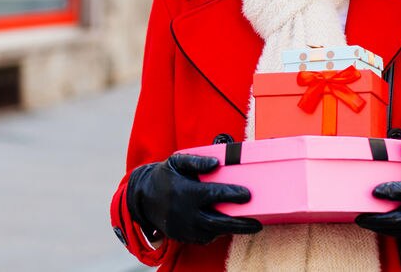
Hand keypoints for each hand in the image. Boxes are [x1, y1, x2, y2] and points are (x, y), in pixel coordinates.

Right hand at [126, 153, 261, 244]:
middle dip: (240, 224)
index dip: (232, 194)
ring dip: (229, 230)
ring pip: (212, 233)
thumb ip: (196, 161)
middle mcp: (185, 212)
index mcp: (185, 191)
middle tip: (257, 224)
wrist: (143, 198)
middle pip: (218, 222)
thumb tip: (216, 163)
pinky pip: (203, 238)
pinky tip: (224, 226)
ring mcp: (183, 227)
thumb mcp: (176, 162)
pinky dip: (215, 233)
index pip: (214, 194)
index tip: (248, 195)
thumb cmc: (164, 176)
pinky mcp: (182, 236)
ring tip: (246, 226)